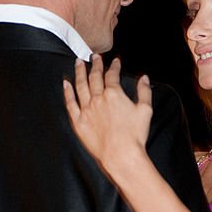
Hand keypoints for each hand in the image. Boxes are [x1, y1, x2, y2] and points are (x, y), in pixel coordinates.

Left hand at [63, 54, 152, 175]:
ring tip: (78, 63)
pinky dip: (67, 92)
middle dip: (95, 64)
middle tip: (94, 56)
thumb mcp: (145, 110)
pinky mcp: (79, 121)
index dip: (114, 66)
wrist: (121, 155)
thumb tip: (144, 78)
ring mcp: (86, 109)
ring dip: (79, 72)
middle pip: (94, 76)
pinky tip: (66, 84)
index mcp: (114, 94)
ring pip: (80, 85)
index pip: (112, 75)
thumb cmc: (134, 135)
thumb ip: (144, 92)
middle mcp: (98, 98)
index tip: (114, 61)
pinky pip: (70, 103)